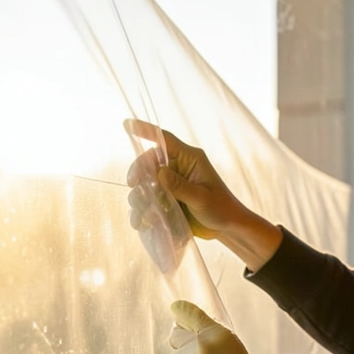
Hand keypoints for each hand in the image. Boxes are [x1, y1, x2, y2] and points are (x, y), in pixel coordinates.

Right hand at [125, 119, 244, 239]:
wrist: (226, 228)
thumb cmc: (221, 208)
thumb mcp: (202, 198)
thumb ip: (180, 186)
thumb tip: (158, 172)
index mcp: (189, 159)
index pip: (165, 140)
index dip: (146, 130)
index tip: (127, 125)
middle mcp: (177, 168)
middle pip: (149, 163)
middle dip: (138, 174)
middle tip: (134, 186)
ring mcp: (171, 184)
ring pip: (145, 184)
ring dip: (140, 198)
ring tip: (145, 215)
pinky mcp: (167, 199)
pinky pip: (149, 201)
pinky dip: (143, 211)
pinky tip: (143, 222)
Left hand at [169, 300, 267, 353]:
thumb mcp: (229, 340)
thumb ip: (206, 326)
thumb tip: (179, 309)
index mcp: (210, 333)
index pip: (188, 314)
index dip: (182, 313)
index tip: (177, 310)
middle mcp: (195, 346)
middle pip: (176, 336)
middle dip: (184, 341)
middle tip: (202, 352)